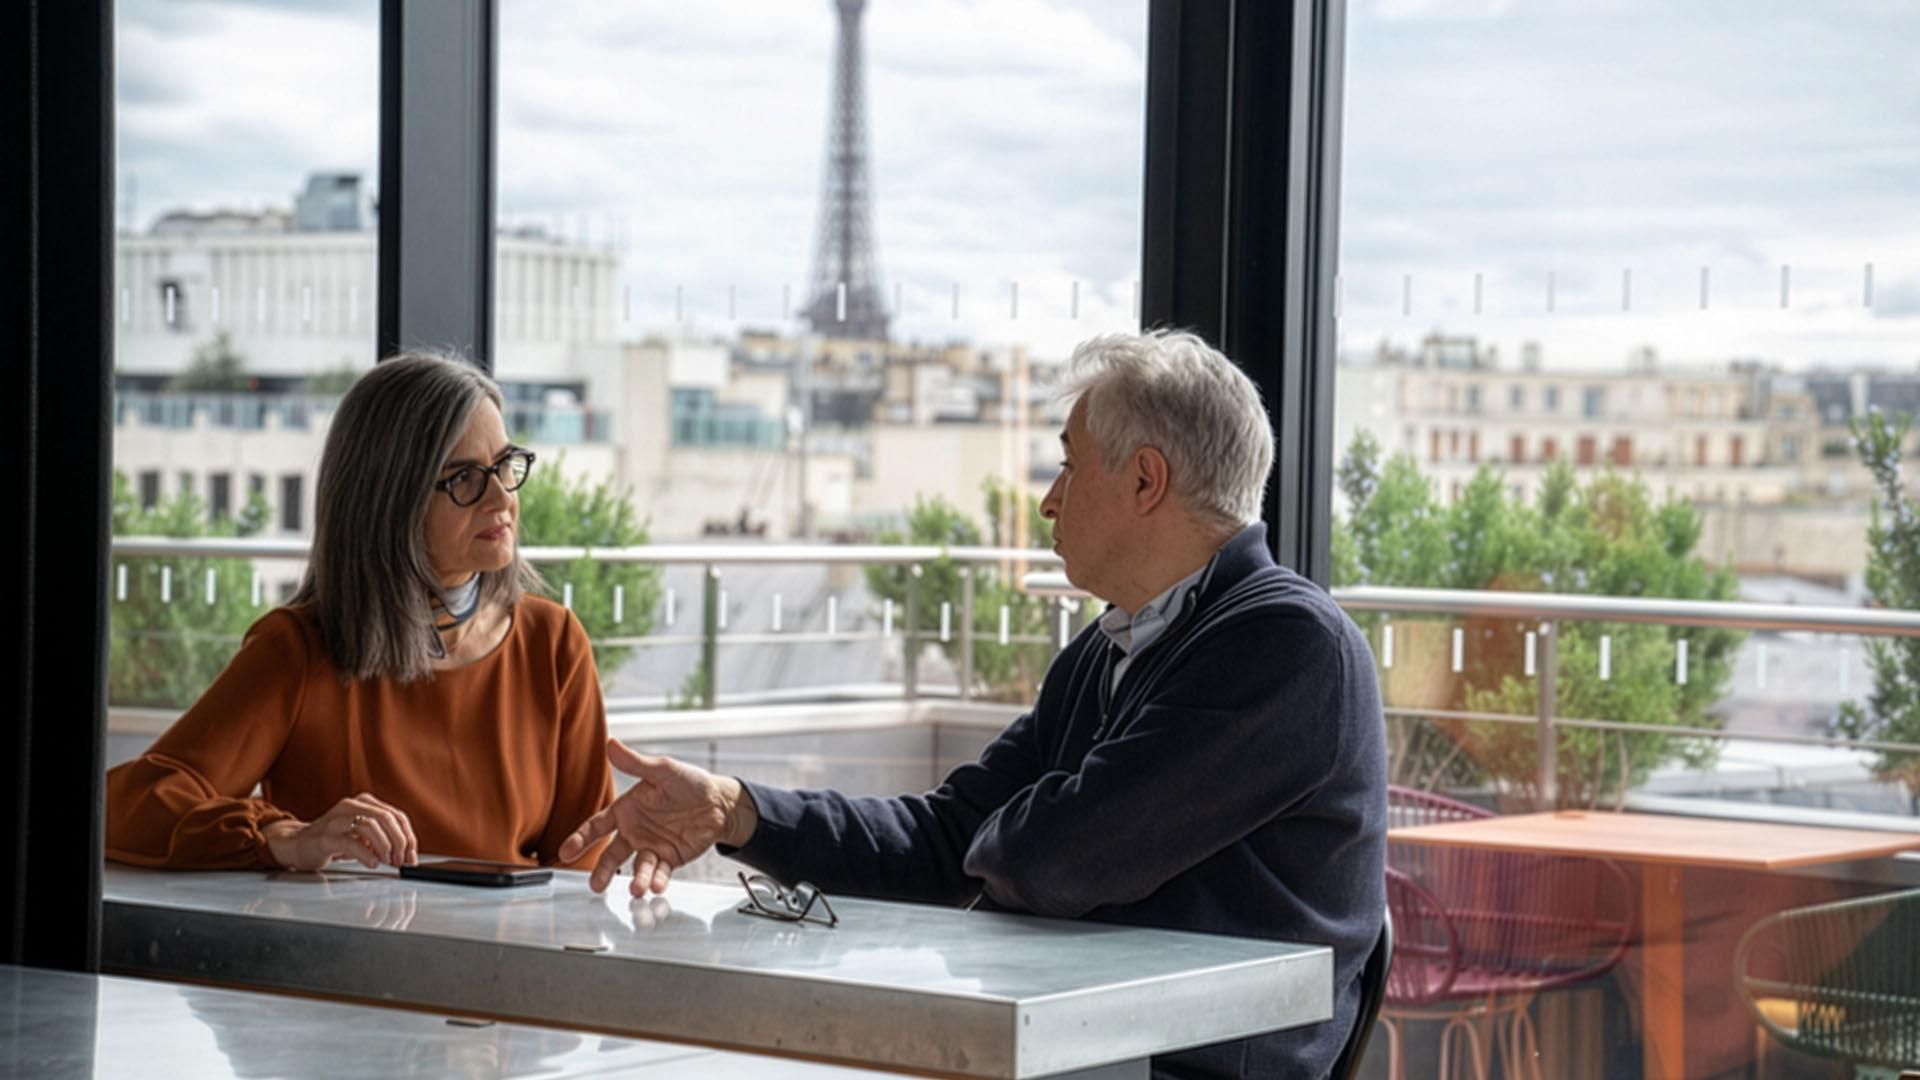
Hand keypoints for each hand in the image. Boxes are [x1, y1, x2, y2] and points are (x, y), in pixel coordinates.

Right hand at [263, 793, 418, 870]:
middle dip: (399, 842)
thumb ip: (383, 838)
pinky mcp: (324, 837)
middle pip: (386, 818)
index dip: (408, 837)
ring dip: (384, 846)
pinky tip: (372, 863)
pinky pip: (350, 842)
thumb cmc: (333, 840)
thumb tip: (407, 854)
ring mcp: (336, 819)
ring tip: (386, 862)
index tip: (411, 856)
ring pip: (369, 825)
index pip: (397, 816)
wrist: (298, 844)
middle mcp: (351, 806)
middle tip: (400, 861)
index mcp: (364, 803)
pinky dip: (365, 854)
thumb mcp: (363, 835)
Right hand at [559, 739, 756, 895]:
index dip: (580, 839)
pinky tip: (657, 885)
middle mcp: (635, 831)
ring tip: (637, 888)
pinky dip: (658, 880)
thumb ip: (635, 763)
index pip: (597, 826)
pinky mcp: (670, 859)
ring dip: (637, 880)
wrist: (719, 802)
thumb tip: (611, 743)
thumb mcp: (662, 770)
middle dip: (602, 870)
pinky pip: (661, 872)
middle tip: (596, 885)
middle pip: (612, 854)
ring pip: (638, 868)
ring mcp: (652, 847)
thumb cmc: (689, 782)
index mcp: (627, 810)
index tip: (565, 852)